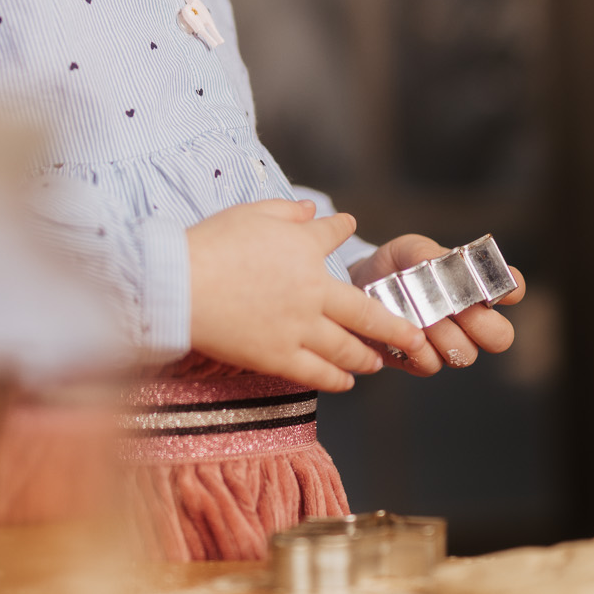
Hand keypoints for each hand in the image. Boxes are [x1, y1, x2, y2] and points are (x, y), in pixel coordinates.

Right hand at [187, 200, 435, 392]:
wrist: (180, 284)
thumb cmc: (210, 244)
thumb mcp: (250, 213)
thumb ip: (285, 212)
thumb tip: (310, 210)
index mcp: (304, 249)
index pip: (333, 236)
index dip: (343, 230)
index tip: (350, 228)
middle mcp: (312, 290)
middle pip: (365, 312)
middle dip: (395, 325)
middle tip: (413, 335)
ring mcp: (299, 328)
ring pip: (347, 348)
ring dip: (367, 356)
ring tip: (377, 362)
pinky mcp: (278, 356)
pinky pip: (318, 374)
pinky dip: (337, 380)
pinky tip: (347, 382)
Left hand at [348, 236, 524, 374]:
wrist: (362, 285)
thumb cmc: (397, 265)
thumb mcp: (411, 250)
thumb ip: (429, 255)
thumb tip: (439, 265)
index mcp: (477, 289)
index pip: (512, 289)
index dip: (510, 289)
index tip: (496, 289)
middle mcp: (471, 321)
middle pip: (501, 337)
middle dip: (484, 326)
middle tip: (460, 310)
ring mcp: (449, 345)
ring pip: (466, 353)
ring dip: (445, 335)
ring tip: (424, 318)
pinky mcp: (421, 361)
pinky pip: (432, 364)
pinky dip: (419, 350)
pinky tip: (408, 335)